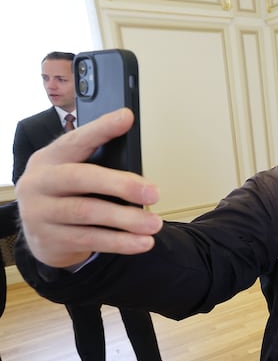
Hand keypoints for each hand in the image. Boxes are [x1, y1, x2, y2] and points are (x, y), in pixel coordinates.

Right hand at [15, 108, 162, 268]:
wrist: (43, 236)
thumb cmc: (66, 196)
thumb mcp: (74, 173)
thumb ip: (97, 162)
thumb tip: (136, 157)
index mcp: (49, 159)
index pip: (76, 140)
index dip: (101, 129)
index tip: (126, 118)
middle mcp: (39, 183)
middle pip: (81, 179)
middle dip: (121, 185)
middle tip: (153, 193)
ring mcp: (40, 213)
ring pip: (87, 213)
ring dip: (126, 219)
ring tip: (154, 223)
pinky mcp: (50, 239)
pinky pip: (90, 239)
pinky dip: (120, 242)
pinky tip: (142, 242)